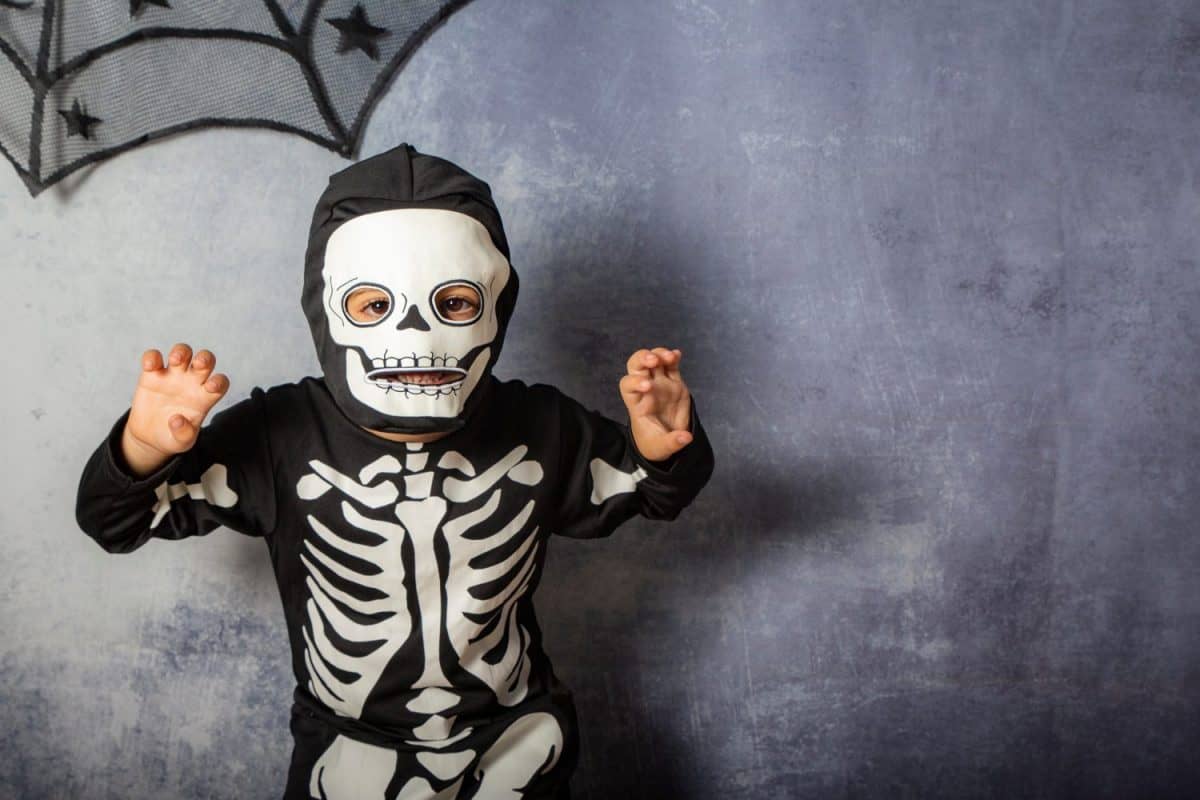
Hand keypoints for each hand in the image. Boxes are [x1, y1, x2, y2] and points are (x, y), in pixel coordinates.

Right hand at [120, 343, 229, 476]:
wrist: (150, 436)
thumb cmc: (172, 436)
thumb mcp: (181, 442)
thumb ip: (184, 434)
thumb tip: (177, 420)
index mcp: (205, 397)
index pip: (220, 383)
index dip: (219, 381)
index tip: (211, 386)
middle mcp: (192, 382)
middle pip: (205, 360)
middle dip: (204, 358)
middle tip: (199, 364)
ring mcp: (172, 376)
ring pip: (182, 352)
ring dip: (181, 351)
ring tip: (176, 361)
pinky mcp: (152, 375)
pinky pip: (153, 358)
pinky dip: (151, 357)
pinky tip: (149, 366)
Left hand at [619, 347, 693, 462]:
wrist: (667, 440)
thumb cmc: (657, 443)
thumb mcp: (662, 448)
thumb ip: (673, 442)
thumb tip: (687, 437)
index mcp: (637, 403)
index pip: (628, 386)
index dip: (635, 382)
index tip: (648, 386)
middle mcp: (646, 389)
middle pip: (636, 366)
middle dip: (642, 359)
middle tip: (653, 360)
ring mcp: (660, 384)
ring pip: (654, 361)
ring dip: (659, 354)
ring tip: (670, 357)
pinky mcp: (674, 383)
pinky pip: (670, 365)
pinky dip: (672, 357)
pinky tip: (677, 354)